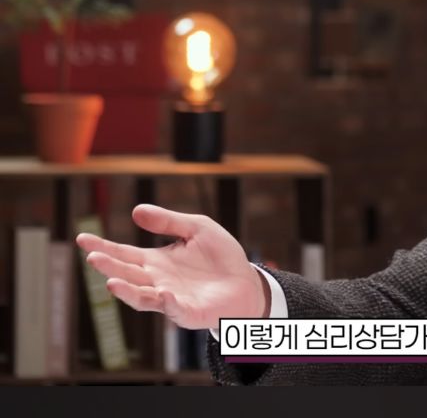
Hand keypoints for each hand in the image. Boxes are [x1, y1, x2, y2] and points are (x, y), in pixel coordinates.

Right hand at [75, 203, 269, 329]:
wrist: (246, 281)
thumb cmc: (220, 257)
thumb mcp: (197, 229)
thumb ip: (169, 222)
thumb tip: (136, 210)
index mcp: (156, 261)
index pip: (123, 254)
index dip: (103, 246)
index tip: (82, 238)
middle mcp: (158, 281)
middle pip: (127, 275)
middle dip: (109, 267)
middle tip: (93, 257)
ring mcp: (171, 299)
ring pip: (142, 297)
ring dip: (126, 291)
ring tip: (111, 282)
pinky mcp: (189, 312)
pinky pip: (175, 310)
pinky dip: (169, 304)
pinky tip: (165, 294)